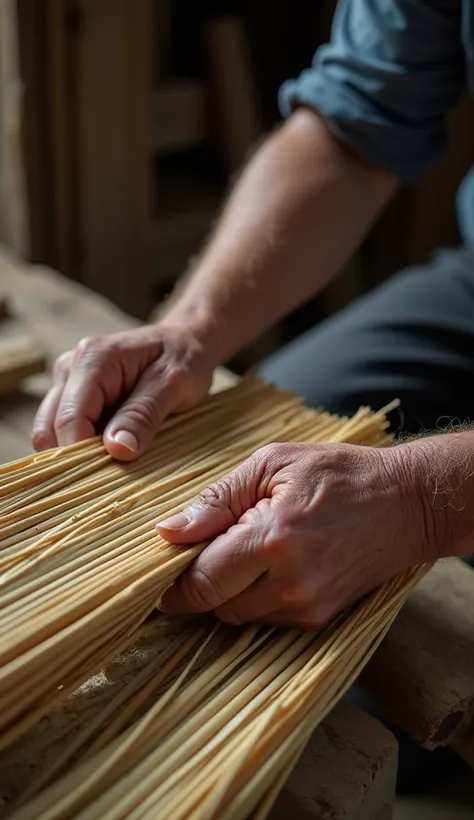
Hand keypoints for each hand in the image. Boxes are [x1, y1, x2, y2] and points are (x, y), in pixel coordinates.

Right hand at [31, 323, 214, 459]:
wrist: (184, 342)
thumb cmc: (183, 358)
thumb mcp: (174, 385)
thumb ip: (143, 415)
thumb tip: (117, 450)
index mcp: (93, 359)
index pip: (69, 419)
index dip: (83, 454)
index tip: (110, 477)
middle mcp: (70, 368)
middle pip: (50, 429)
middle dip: (77, 457)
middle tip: (115, 473)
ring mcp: (67, 383)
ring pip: (50, 433)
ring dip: (78, 454)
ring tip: (116, 460)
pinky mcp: (71, 397)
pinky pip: (63, 432)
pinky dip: (83, 448)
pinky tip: (111, 449)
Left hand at [158, 442, 431, 628]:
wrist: (407, 503)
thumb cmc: (339, 474)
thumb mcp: (273, 464)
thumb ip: (218, 499)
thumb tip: (169, 531)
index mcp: (273, 540)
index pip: (202, 582)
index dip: (172, 585)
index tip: (159, 577)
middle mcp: (291, 583)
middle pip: (215, 605)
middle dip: (202, 581)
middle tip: (211, 545)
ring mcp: (309, 607)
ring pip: (238, 615)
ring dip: (230, 589)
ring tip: (249, 548)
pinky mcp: (321, 618)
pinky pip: (266, 618)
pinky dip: (256, 596)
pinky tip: (271, 564)